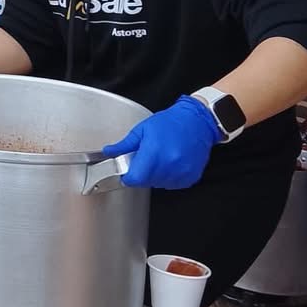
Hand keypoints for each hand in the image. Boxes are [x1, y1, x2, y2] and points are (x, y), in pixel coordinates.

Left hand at [102, 95, 221, 188]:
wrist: (196, 122)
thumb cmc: (170, 123)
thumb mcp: (142, 130)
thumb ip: (124, 145)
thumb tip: (109, 151)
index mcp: (154, 152)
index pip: (135, 178)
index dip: (128, 177)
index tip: (126, 173)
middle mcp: (169, 164)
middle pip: (146, 182)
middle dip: (140, 175)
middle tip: (143, 161)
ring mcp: (181, 172)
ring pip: (159, 184)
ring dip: (154, 177)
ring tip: (158, 160)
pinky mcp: (191, 176)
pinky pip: (173, 185)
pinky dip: (168, 178)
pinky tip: (169, 164)